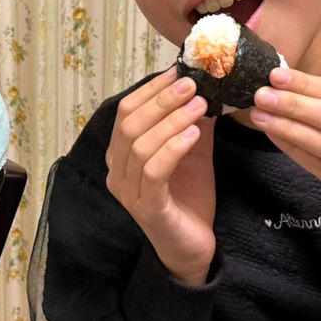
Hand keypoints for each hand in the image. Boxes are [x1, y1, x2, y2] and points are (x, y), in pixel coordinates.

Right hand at [106, 68, 216, 284]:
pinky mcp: (147, 208)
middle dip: (162, 100)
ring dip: (172, 120)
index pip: (126, 112)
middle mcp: (116, 172)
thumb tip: (204, 88)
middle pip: (130, 124)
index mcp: (121, 156)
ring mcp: (128, 192)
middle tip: (192, 84)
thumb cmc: (189, 199)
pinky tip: (194, 133)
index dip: (151, 90)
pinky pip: (154, 170)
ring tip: (200, 105)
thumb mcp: (193, 153)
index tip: (178, 72)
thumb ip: (193, 124)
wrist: (194, 248)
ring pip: (141, 145)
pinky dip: (174, 146)